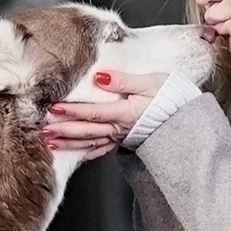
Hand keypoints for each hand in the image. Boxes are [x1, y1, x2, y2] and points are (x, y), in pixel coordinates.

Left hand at [41, 70, 164, 159]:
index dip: (72, 111)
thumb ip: (124, 80)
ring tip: (49, 142)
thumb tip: (100, 77)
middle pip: (86, 131)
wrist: (187, 119)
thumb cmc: (171, 97)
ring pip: (90, 142)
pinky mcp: (124, 141)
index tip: (54, 108)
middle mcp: (120, 128)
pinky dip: (87, 152)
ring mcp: (121, 137)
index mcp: (125, 113)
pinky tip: (76, 153)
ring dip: (69, 143)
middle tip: (43, 129)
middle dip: (63, 130)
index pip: (93, 113)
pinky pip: (102, 150)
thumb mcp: (151, 82)